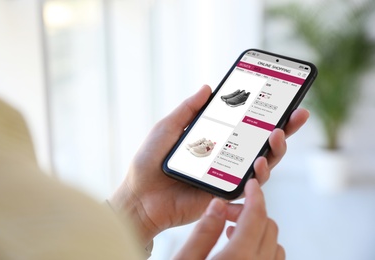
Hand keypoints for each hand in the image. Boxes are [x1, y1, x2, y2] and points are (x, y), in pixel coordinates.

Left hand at [108, 85, 308, 246]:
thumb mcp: (168, 128)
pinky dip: (259, 174)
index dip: (264, 113)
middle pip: (261, 143)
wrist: (140, 196)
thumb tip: (208, 87)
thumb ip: (188, 110)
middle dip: (284, 128)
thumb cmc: (149, 162)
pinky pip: (249, 185)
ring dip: (276, 149)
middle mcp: (225, 156)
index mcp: (213, 139)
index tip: (281, 97)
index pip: (244, 124)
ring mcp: (227, 175)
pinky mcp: (225, 194)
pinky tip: (261, 162)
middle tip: (296, 114)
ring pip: (263, 163)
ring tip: (277, 135)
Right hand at [174, 179, 284, 259]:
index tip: (251, 183)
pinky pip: (272, 258)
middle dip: (252, 212)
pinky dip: (262, 246)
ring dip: (258, 230)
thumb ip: (203, 233)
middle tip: (227, 211)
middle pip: (269, 226)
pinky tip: (240, 248)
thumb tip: (218, 205)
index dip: (255, 195)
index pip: (256, 217)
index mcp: (239, 258)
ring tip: (232, 230)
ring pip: (275, 243)